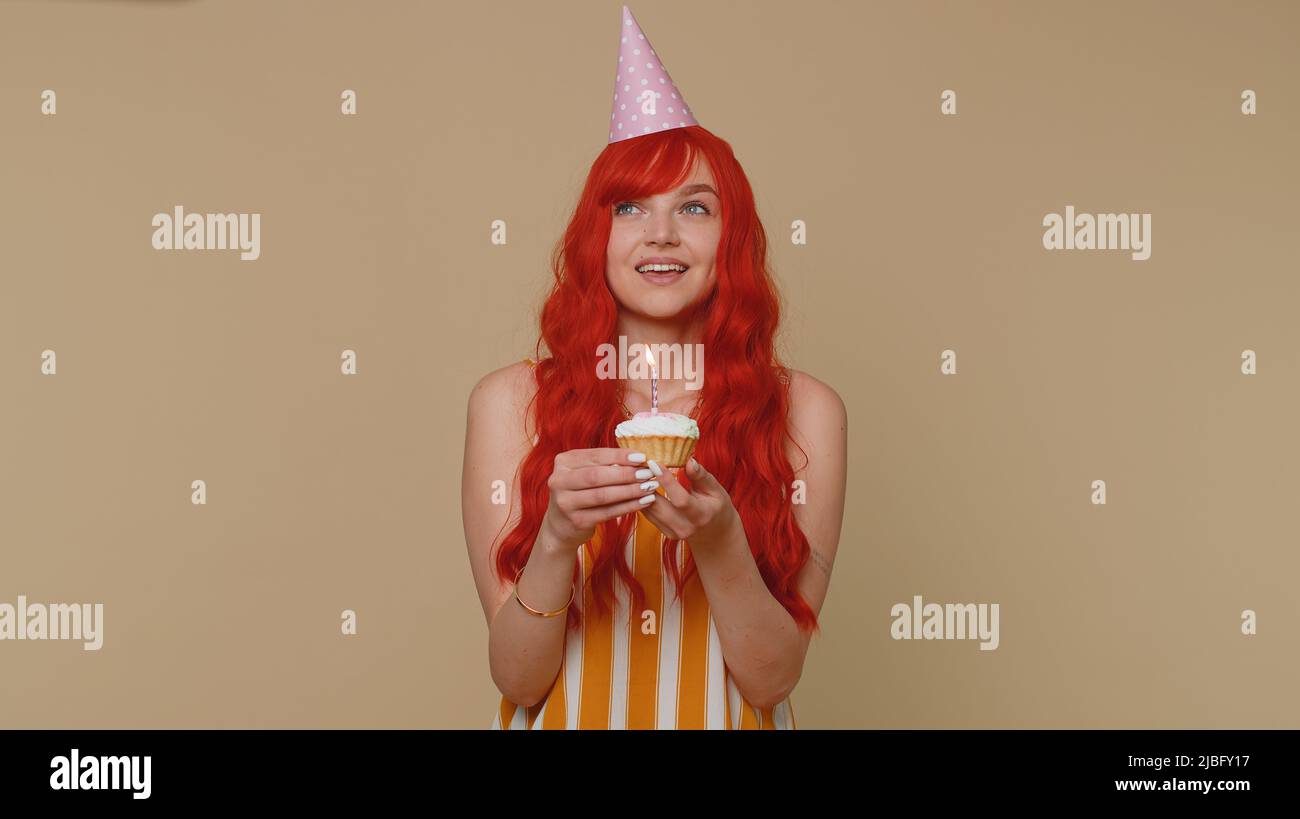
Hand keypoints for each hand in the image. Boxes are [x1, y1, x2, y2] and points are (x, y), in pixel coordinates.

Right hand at [539, 448, 660, 551]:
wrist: (561, 525)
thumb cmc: (580, 492)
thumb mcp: (584, 473)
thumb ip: (604, 464)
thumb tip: (638, 459)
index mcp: (563, 462)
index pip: (595, 456)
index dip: (620, 456)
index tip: (642, 457)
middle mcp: (558, 481)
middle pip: (597, 476)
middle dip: (625, 474)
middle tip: (648, 473)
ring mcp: (565, 503)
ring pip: (602, 495)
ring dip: (630, 491)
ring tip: (649, 488)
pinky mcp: (576, 521)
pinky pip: (607, 513)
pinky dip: (628, 507)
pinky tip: (644, 502)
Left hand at [640, 457, 741, 551]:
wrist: (715, 532)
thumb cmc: (717, 506)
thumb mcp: (715, 489)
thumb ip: (701, 476)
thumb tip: (689, 460)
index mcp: (701, 516)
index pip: (680, 500)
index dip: (666, 481)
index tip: (654, 463)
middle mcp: (685, 527)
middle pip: (658, 507)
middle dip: (646, 484)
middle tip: (639, 463)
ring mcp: (673, 532)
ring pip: (649, 510)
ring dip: (641, 490)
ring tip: (638, 470)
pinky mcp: (664, 532)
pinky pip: (648, 513)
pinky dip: (642, 497)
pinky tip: (640, 483)